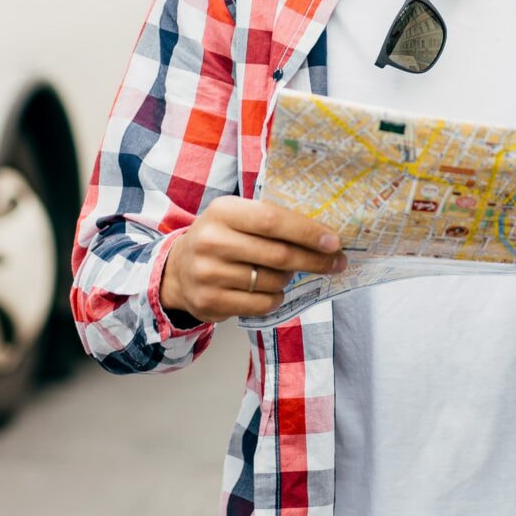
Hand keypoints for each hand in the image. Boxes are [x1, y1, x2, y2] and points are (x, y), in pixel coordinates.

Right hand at [160, 196, 344, 323]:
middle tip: (337, 262)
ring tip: (290, 272)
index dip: (307, 231)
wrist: (177, 270)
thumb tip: (323, 233)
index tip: (334, 241)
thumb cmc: (221, 238)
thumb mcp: (237, 217)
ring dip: (291, 278)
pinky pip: (261, 304)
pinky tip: (273, 289)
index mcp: (222, 211)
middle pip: (278, 254)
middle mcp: (211, 241)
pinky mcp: (209, 302)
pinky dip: (276, 297)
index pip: (272, 220)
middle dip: (314, 260)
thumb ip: (271, 219)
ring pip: (273, 281)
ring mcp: (208, 274)